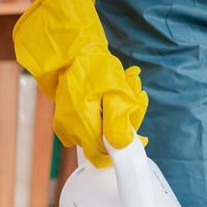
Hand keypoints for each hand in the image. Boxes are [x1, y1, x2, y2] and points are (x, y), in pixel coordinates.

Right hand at [12, 0, 147, 167]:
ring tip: (128, 87)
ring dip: (116, 114)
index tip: (140, 136)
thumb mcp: (115, 90)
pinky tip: (112, 93)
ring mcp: (66, 124)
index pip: (104, 156)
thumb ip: (119, 119)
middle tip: (136, 98)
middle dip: (124, 124)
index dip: (123, 148)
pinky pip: (90, 122)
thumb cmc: (94, 67)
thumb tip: (123, 145)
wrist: (71, 51)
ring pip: (98, 131)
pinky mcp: (66, 117)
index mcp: (82, 126)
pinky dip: (104, 111)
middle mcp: (71, 130)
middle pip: (103, 143)